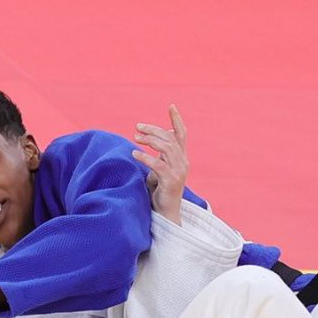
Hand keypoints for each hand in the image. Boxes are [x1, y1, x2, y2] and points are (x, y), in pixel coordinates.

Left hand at [132, 103, 187, 225]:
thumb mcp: (161, 168)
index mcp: (181, 158)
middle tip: (137, 128)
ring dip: (149, 140)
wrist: (166, 212)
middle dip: (153, 130)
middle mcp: (183, 162)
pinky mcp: (171, 181)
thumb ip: (161, 154)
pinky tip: (134, 154)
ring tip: (135, 138)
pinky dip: (146, 157)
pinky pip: (158, 165)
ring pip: (166, 148)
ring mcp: (179, 172)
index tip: (171, 105)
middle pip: (169, 138)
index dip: (177, 119)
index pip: (181, 134)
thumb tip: (153, 137)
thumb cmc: (160, 190)